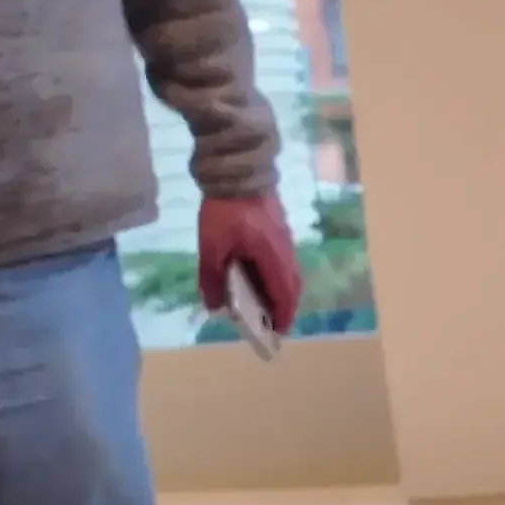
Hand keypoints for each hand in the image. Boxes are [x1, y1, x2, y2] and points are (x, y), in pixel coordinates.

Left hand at [198, 193, 303, 334]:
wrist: (238, 170)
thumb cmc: (225, 211)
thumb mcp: (211, 247)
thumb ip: (212, 278)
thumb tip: (214, 306)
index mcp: (272, 257)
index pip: (284, 294)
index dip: (282, 316)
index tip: (277, 334)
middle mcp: (285, 250)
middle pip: (292, 286)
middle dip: (284, 307)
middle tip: (271, 322)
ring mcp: (284, 238)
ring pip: (289, 272)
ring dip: (279, 290)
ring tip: (261, 302)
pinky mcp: (278, 229)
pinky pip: (282, 260)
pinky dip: (274, 275)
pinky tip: (256, 275)